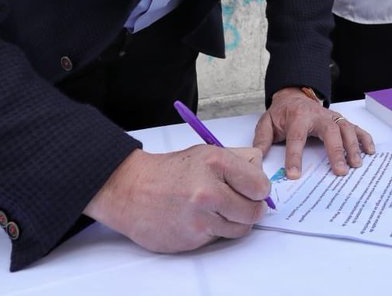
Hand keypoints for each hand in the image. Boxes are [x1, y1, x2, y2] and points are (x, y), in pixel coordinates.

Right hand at [83, 146, 268, 252]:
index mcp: (216, 164)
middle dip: (252, 208)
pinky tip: (199, 218)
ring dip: (234, 221)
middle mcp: (208, 192)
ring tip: (219, 210)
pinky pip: (217, 238)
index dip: (260, 190)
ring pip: (239, 229)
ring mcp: (199, 218)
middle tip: (242, 203)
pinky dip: (214, 230)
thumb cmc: (168, 172)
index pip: (260, 186)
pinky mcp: (191, 239)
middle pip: (253, 211)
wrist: (130, 189)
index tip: (255, 190)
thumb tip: (260, 173)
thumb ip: (236, 162)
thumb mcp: (205, 153)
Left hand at [252, 87, 374, 179]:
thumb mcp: (267, 122)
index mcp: (297, 117)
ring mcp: (332, 118)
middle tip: (340, 171)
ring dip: (353, 147)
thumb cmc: (283, 113)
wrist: (295, 96)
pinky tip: (370, 151)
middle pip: (330, 132)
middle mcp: (318, 116)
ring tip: (356, 164)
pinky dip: (365, 138)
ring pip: (346, 129)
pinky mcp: (341, 121)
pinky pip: (356, 128)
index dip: (295, 156)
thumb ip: (262, 139)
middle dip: (336, 151)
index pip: (296, 137)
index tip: (295, 174)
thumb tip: (258, 158)